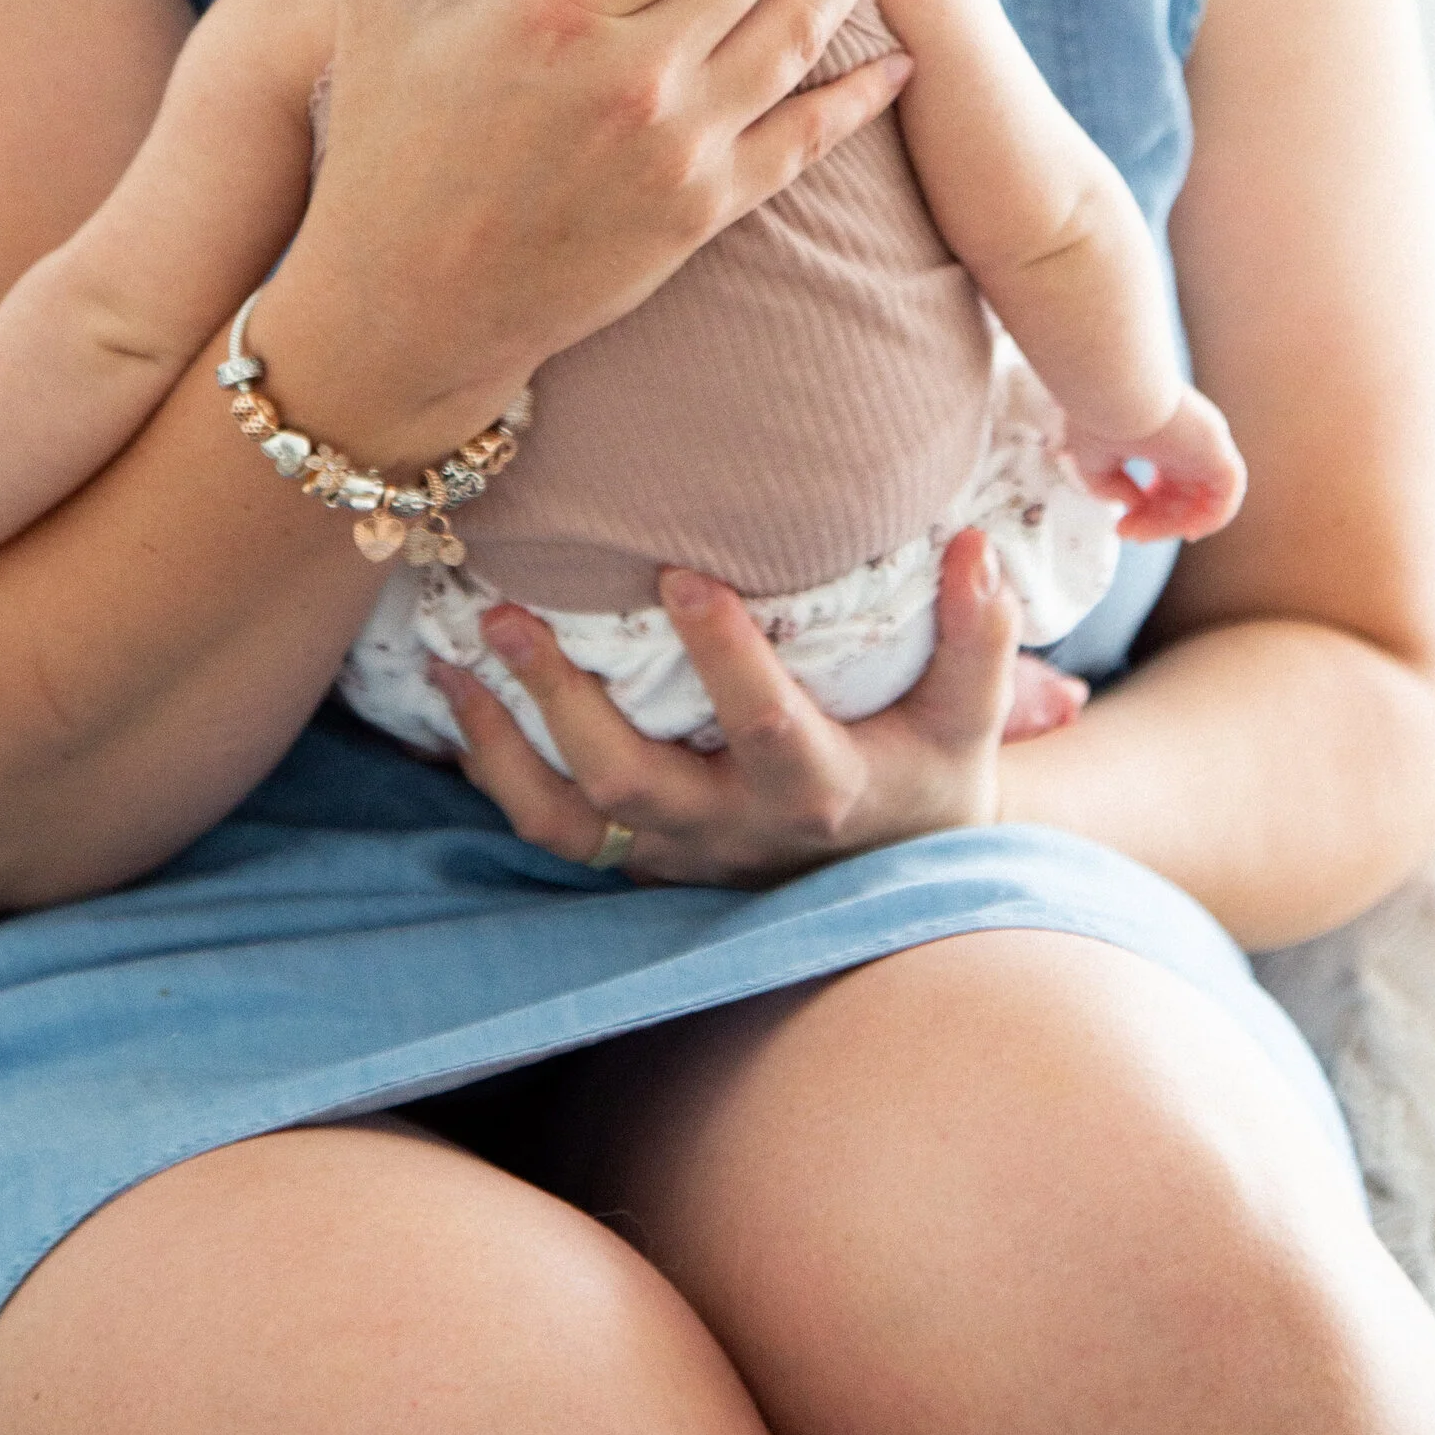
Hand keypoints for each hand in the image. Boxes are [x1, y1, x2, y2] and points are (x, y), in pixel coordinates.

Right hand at [259, 0, 907, 458]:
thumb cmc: (384, 148)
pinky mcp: (703, 211)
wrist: (406, 311)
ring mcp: (679, 145)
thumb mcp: (370, 9)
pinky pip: (809, 137)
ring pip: (802, 29)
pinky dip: (864, 93)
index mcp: (558, 7)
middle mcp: (634, 73)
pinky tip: (901, 55)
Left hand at [432, 526, 1037, 884]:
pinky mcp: (637, 859)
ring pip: (567, 820)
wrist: (896, 889)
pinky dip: (491, 768)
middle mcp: (732, 832)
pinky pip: (547, 832)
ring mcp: (675, 855)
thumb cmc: (930, 781)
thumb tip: (976, 545)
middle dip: (561, 700)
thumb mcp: (969, 721)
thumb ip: (979, 636)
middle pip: (629, 781)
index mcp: (819, 791)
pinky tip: (455, 700)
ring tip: (458, 656)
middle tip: (507, 614)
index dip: (723, 657)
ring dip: (503, 741)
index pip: (765, 726)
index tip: (680, 574)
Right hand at [1064, 385, 1246, 542]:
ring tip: (1145, 534)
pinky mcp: (1217, 450)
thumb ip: (1110, 487)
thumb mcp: (1094, 459)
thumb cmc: (1098, 414)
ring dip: (1178, 525)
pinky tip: (1187, 531)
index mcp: (1164, 442)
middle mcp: (1188, 445)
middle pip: (1184, 498)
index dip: (1146, 513)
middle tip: (1127, 533)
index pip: (1166, 486)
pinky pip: (1228, 494)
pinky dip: (1213, 518)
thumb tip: (1133, 505)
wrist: (1113, 388)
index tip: (1120, 528)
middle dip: (1157, 523)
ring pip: (1205, 500)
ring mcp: (1205, 447)